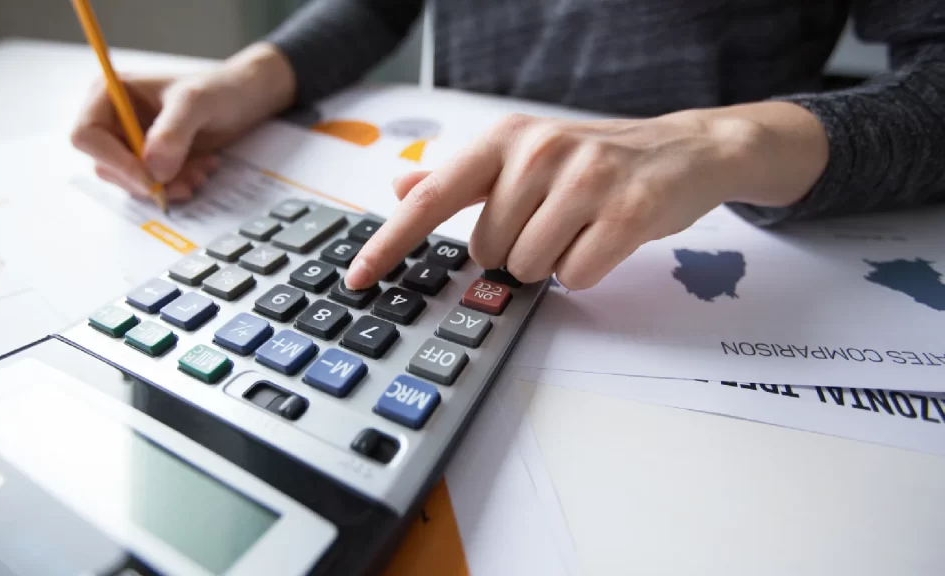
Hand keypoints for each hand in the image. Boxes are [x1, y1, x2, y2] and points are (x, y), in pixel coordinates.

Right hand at [71, 42, 294, 201]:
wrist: (243, 99)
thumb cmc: (218, 89)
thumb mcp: (197, 103)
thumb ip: (173, 132)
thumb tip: (152, 169)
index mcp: (109, 94)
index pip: (87, 136)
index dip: (115, 162)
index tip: (151, 179)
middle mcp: (112, 119)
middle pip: (107, 165)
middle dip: (148, 179)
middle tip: (189, 180)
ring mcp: (130, 143)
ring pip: (132, 182)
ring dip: (168, 185)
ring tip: (202, 171)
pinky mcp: (149, 161)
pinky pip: (152, 185)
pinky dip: (177, 185)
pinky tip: (202, 170)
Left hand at [345, 103, 827, 289]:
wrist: (685, 151)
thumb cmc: (595, 161)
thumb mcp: (523, 156)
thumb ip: (460, 176)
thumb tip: (401, 185)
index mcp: (506, 138)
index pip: (433, 197)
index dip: (390, 241)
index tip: (358, 278)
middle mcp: (540, 151)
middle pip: (487, 250)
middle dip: (514, 251)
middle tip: (551, 222)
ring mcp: (586, 179)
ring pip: (529, 268)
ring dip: (551, 263)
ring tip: (580, 228)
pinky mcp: (628, 210)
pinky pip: (577, 276)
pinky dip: (587, 272)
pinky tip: (605, 239)